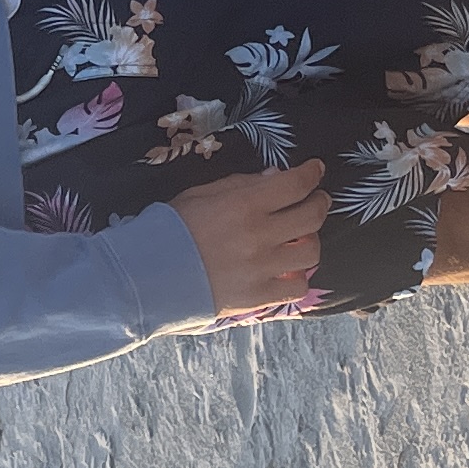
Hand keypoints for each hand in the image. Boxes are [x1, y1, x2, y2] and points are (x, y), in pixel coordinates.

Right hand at [171, 164, 329, 316]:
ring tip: (300, 237)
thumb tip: (276, 176)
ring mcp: (261, 269)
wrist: (148, 276)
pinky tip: (287, 269)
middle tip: (316, 200)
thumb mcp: (202, 193)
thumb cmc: (172, 228)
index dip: (311, 173)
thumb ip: (241, 184)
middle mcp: (259, 235)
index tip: (316, 170)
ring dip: (310, 240)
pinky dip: (297, 276)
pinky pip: (297, 287)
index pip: (294, 184)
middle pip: (312, 216)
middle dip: (320, 202)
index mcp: (243, 204)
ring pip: (311, 252)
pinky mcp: (258, 297)